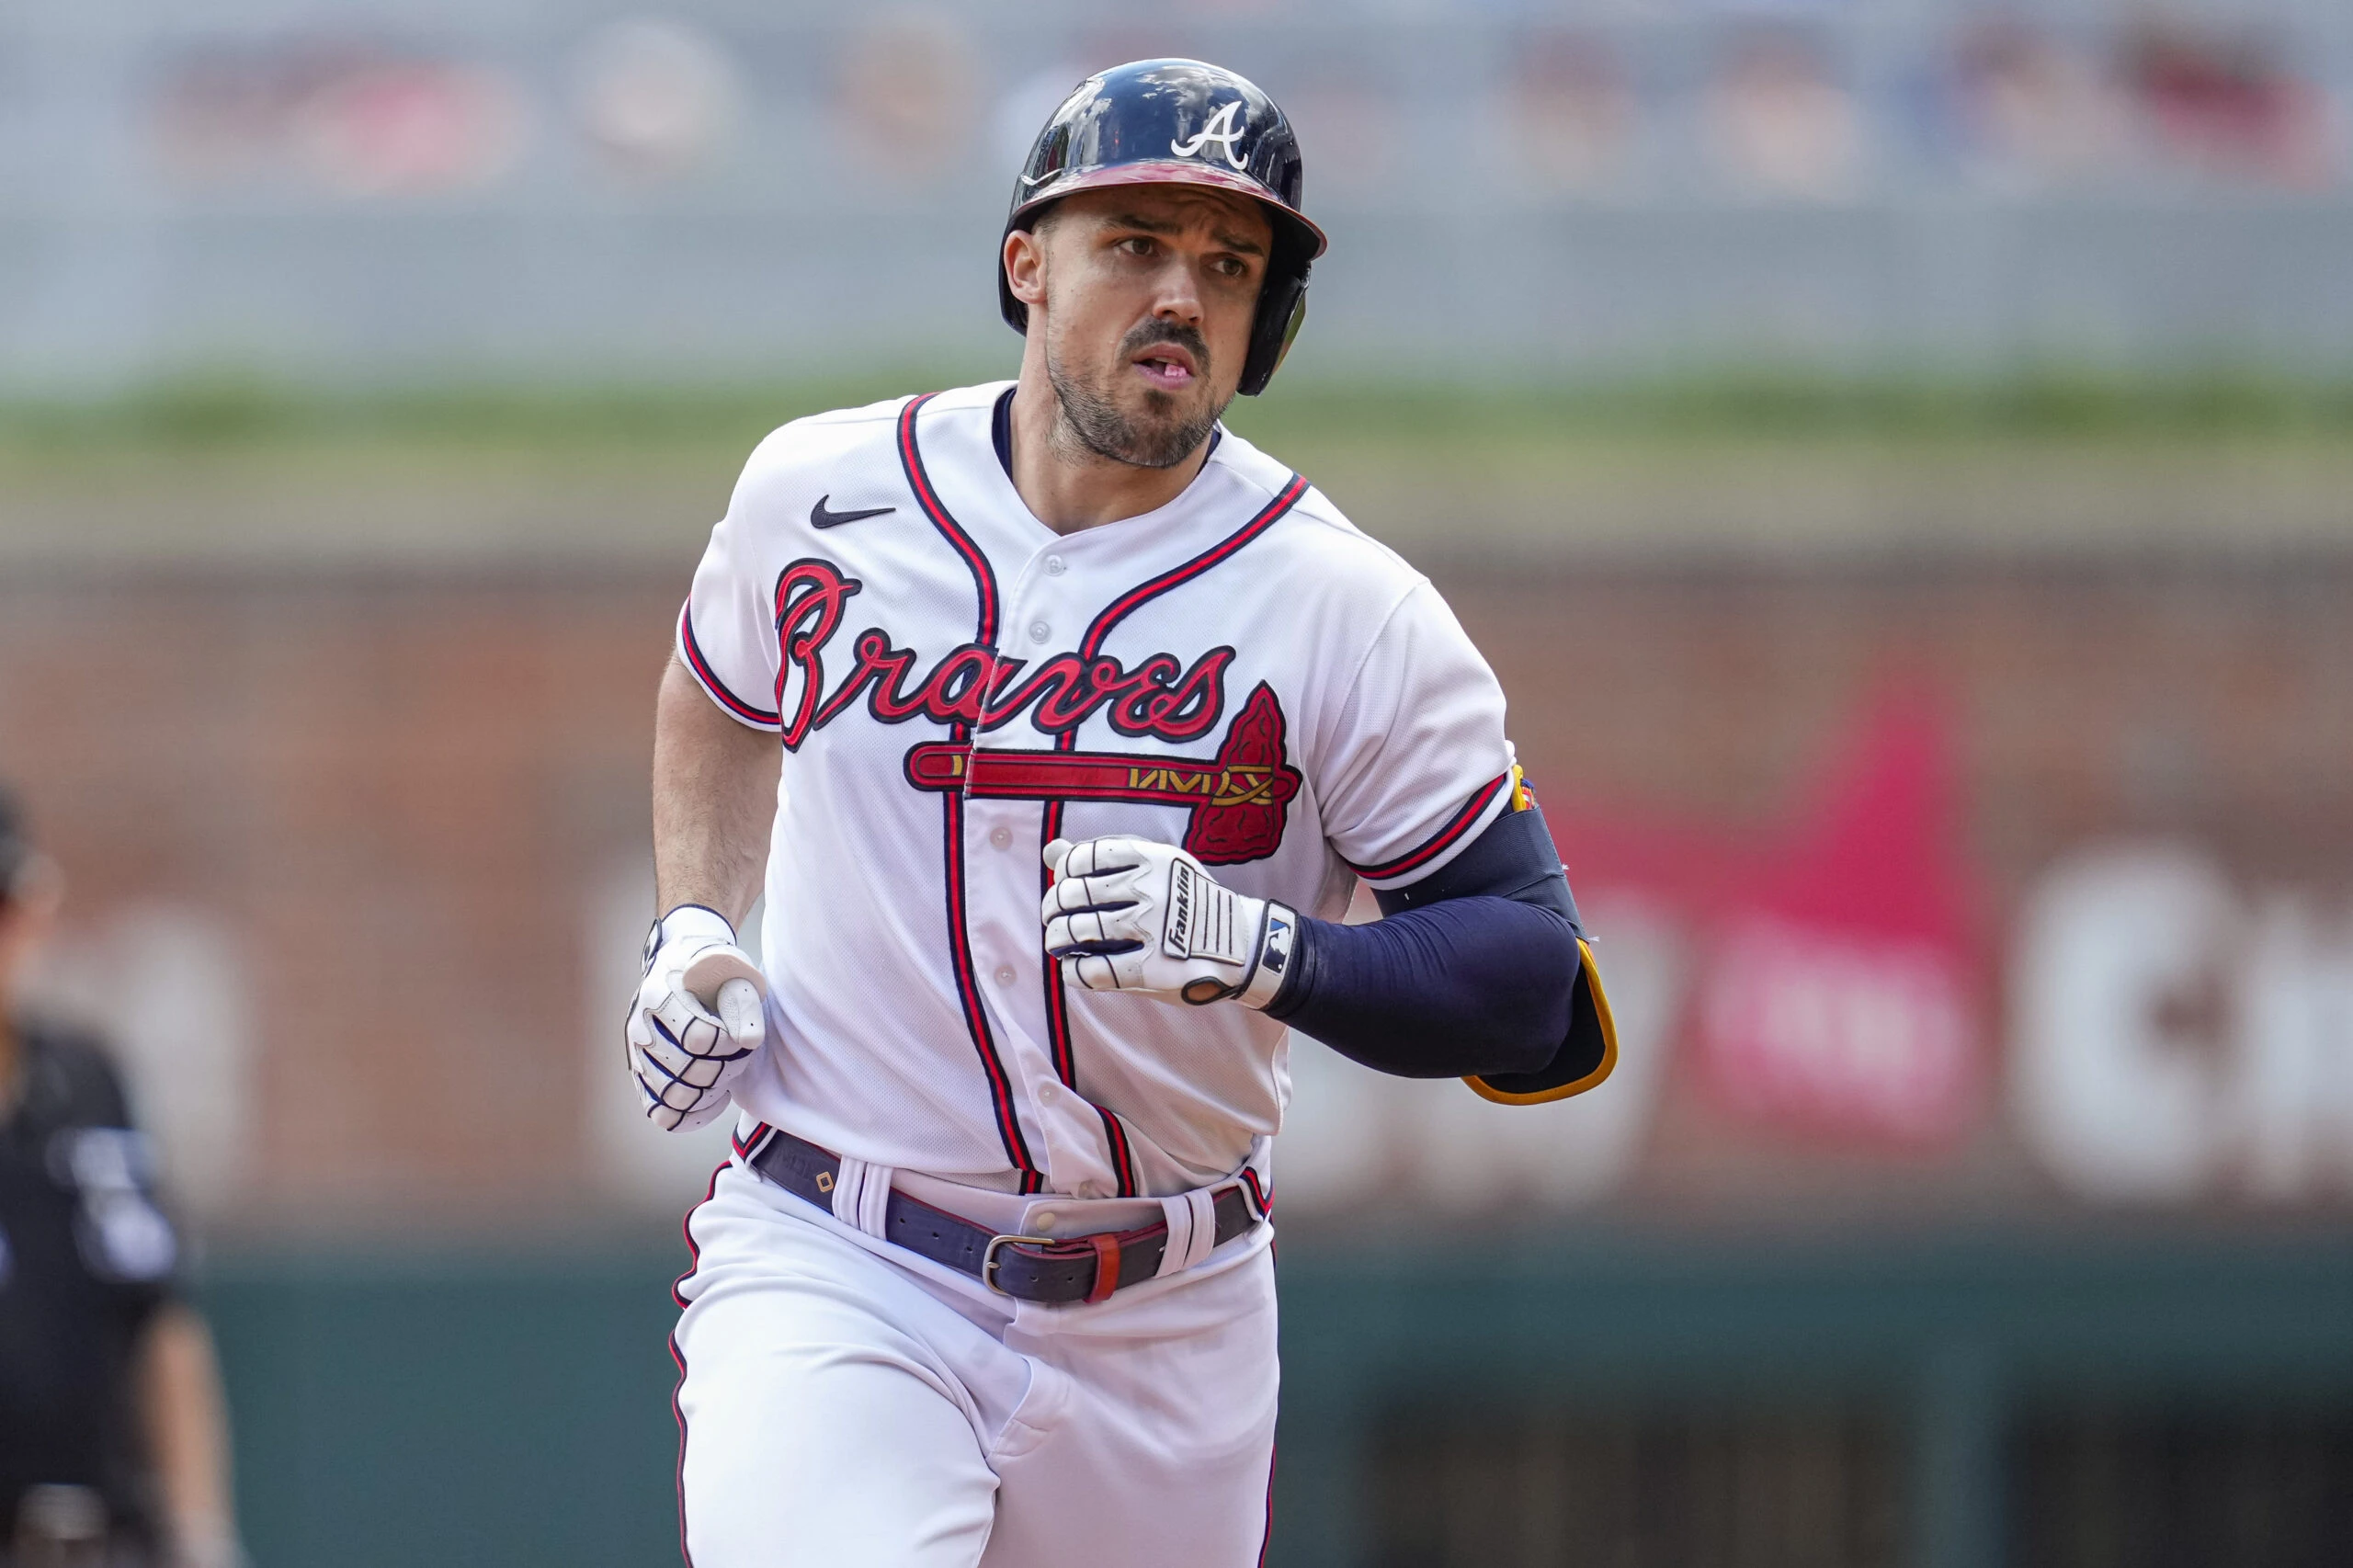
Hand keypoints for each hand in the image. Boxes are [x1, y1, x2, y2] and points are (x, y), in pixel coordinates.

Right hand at [627, 905, 768, 1130]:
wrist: (681, 968)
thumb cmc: (714, 972)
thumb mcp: (734, 974)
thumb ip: (746, 1005)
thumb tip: (749, 1041)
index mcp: (660, 994)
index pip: (698, 1038)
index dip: (728, 1044)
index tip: (738, 1035)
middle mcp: (639, 1026)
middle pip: (687, 1071)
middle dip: (724, 1069)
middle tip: (737, 1056)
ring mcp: (636, 1053)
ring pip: (674, 1097)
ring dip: (711, 1092)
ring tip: (726, 1075)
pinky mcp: (640, 1075)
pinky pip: (661, 1113)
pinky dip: (692, 1114)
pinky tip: (715, 1096)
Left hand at [1041, 837, 1297, 1007]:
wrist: (1245, 945)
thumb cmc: (1190, 903)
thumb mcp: (1159, 867)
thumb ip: (1104, 858)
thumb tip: (1051, 850)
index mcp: (1151, 858)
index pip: (1082, 858)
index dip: (1063, 875)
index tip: (1066, 888)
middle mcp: (1150, 890)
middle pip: (1073, 895)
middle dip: (1053, 909)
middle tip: (1055, 920)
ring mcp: (1152, 931)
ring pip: (1076, 932)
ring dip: (1056, 940)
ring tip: (1059, 945)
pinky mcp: (1152, 970)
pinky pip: (1092, 972)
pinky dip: (1074, 972)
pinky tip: (1076, 970)